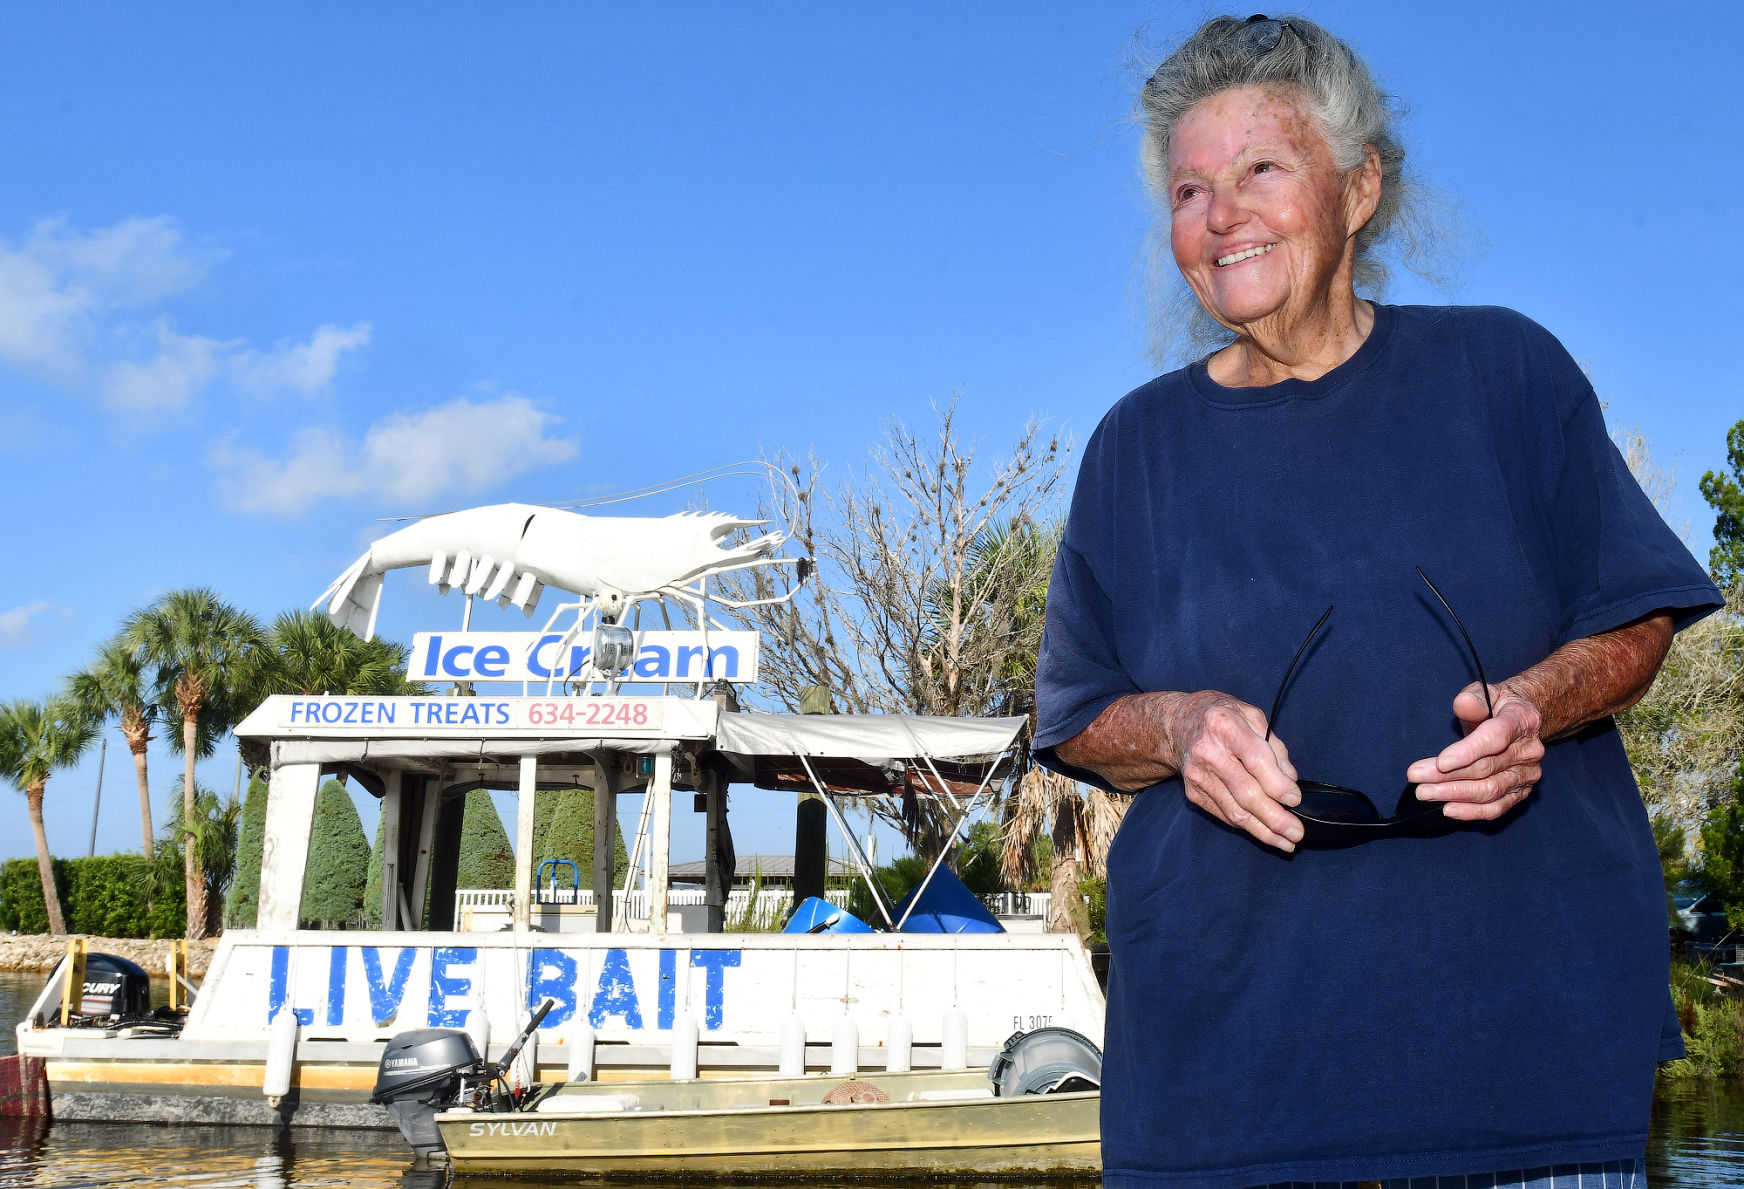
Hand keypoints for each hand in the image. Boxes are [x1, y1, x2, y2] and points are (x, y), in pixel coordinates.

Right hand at [1169, 691, 1303, 851]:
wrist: (1178, 724)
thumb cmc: (1222, 717)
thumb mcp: (1252, 716)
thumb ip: (1274, 747)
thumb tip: (1290, 781)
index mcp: (1225, 726)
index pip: (1256, 761)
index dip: (1278, 785)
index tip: (1296, 800)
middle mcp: (1208, 753)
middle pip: (1246, 793)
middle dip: (1275, 818)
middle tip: (1296, 833)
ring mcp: (1198, 776)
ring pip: (1235, 812)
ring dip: (1263, 831)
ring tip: (1286, 842)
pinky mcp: (1193, 793)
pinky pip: (1225, 815)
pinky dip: (1246, 826)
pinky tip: (1264, 831)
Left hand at [1406, 682, 1544, 820]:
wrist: (1521, 720)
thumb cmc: (1496, 706)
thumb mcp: (1486, 692)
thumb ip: (1473, 699)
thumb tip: (1464, 703)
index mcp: (1522, 720)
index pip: (1495, 738)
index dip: (1468, 752)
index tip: (1441, 762)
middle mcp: (1529, 750)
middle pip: (1486, 768)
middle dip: (1447, 775)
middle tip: (1416, 776)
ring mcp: (1527, 774)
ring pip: (1490, 790)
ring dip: (1454, 794)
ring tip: (1424, 792)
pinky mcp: (1521, 791)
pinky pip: (1497, 807)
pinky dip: (1472, 811)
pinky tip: (1449, 809)